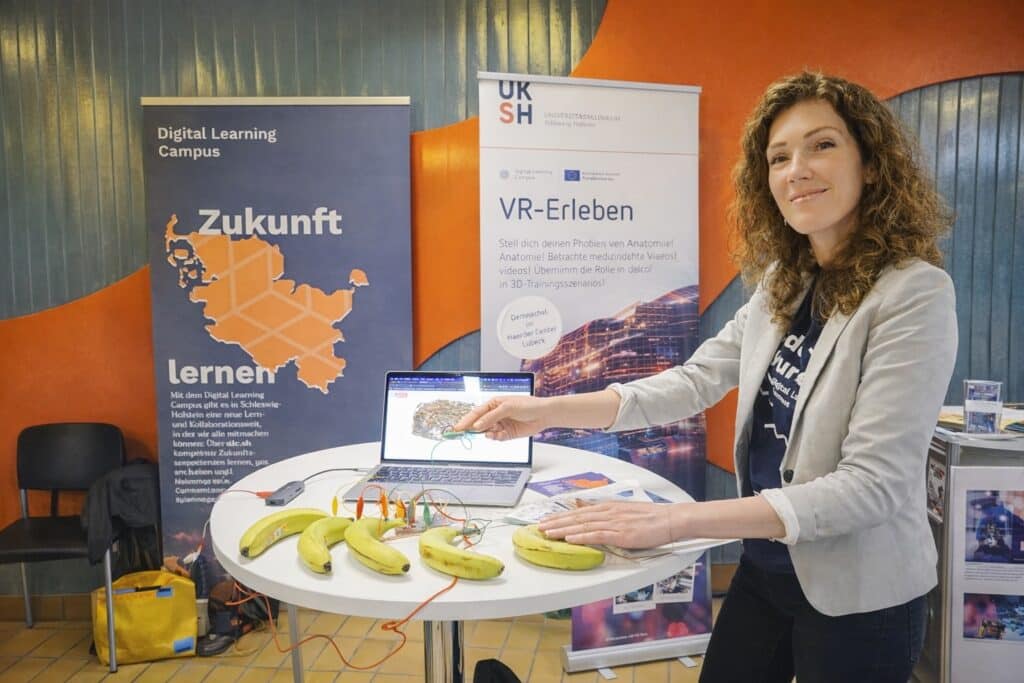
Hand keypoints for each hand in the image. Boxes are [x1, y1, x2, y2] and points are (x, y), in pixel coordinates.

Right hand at [453, 396, 549, 440]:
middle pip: (479, 423)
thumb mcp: (507, 408)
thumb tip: (477, 426)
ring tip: (490, 433)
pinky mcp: (507, 434)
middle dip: (473, 429)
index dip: (466, 420)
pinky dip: (496, 437)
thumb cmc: (527, 405)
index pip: (476, 413)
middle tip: (464, 435)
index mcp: (493, 404)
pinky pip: (497, 437)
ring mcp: (501, 424)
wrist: (544, 414)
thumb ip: (491, 417)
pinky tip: (497, 435)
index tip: (457, 428)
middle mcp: (495, 414)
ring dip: (487, 433)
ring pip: (487, 432)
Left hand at [538, 501, 680, 548]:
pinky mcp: (622, 534)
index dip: (561, 516)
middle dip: (556, 522)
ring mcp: (614, 523)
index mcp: (608, 507)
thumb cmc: (650, 517)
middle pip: (577, 518)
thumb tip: (586, 510)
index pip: (579, 512)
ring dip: (564, 530)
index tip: (547, 520)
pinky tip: (570, 539)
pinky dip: (582, 537)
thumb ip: (605, 511)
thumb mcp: (624, 510)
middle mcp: (608, 513)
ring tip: (548, 533)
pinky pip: (597, 535)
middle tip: (539, 527)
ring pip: (583, 526)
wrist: (670, 519)